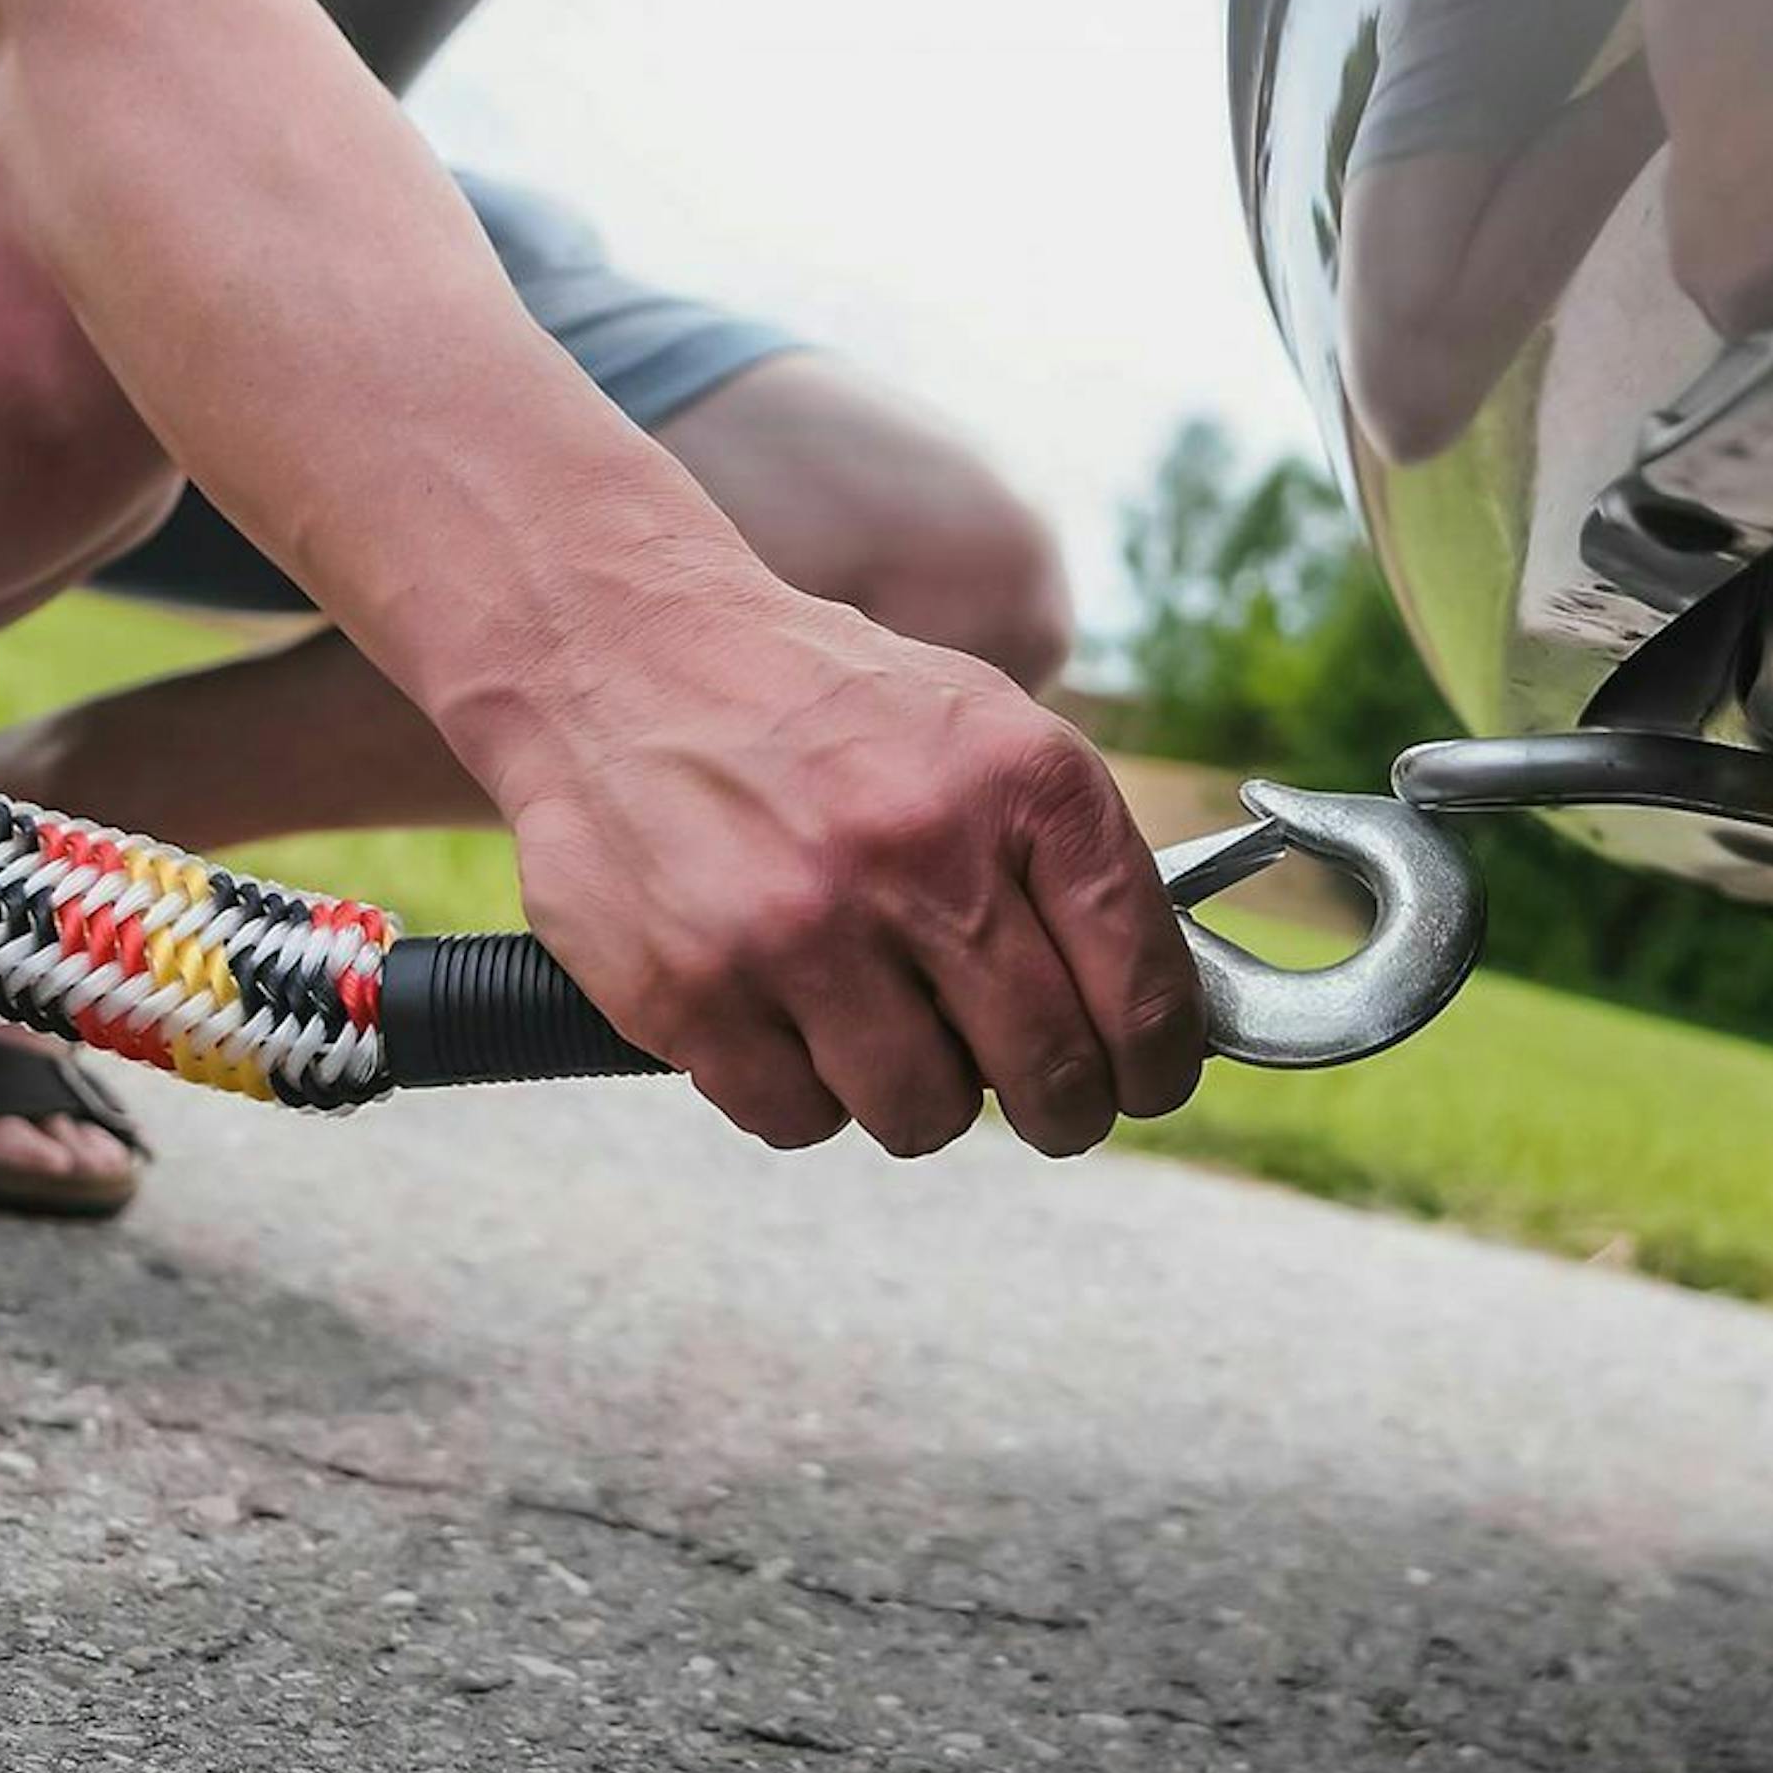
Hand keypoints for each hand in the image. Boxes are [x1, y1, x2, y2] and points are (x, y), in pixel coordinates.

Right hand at [484, 574, 1204, 1157]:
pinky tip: (784, 1018)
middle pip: (1050, 1073)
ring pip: (925, 1115)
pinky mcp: (696, 989)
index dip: (1159, 1065)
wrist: (613, 651)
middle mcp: (923, 851)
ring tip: (883, 1025)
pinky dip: (801, 1094)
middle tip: (1045, 1105)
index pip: (1145, 984)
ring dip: (917, 1098)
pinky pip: (798, 1121)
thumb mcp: (979, 730)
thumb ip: (1067, 858)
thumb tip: (1156, 1013)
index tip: (1144, 1084)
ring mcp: (804, 927)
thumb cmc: (819, 708)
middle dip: (1061, 1110)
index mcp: (1023, 780)